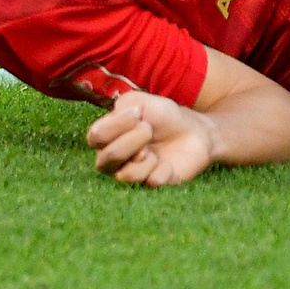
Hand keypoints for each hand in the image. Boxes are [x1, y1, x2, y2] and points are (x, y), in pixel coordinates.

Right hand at [86, 91, 218, 186]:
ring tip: (155, 151)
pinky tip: (168, 164)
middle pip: (106, 160)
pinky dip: (164, 168)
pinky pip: (152, 181)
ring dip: (146, 157)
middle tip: (149, 130)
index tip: (138, 114)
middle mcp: (114, 160)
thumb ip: (121, 108)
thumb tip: (117, 123)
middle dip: (131, 141)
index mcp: (107, 138)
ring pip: (126, 175)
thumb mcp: (140, 102)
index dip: (115, 125)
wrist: (194, 131)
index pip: (95, 137)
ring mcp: (132, 175)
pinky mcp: (152, 187)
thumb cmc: (163, 116)